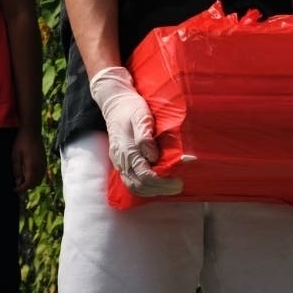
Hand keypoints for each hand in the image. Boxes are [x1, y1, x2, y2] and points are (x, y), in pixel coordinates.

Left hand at [12, 128, 45, 192]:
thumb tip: (18, 182)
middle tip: (17, 185)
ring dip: (32, 182)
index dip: (21, 189)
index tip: (15, 190)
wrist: (32, 131)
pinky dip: (36, 177)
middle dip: (27, 187)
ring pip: (39, 179)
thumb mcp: (15, 156)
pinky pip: (42, 174)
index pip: (29, 183)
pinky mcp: (45, 161)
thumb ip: (17, 170)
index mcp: (32, 166)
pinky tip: (28, 173)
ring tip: (22, 180)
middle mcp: (40, 167)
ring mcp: (44, 164)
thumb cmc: (21, 142)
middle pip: (35, 183)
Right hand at [90, 66, 181, 196]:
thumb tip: (153, 156)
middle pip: (138, 185)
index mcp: (126, 149)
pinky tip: (156, 183)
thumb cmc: (130, 107)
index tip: (178, 181)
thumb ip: (145, 136)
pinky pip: (130, 181)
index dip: (162, 182)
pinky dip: (144, 187)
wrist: (114, 102)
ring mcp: (119, 161)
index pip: (144, 176)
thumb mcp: (140, 115)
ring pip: (133, 186)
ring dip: (151, 190)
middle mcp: (121, 159)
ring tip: (169, 186)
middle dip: (160, 189)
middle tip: (178, 186)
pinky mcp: (120, 161)